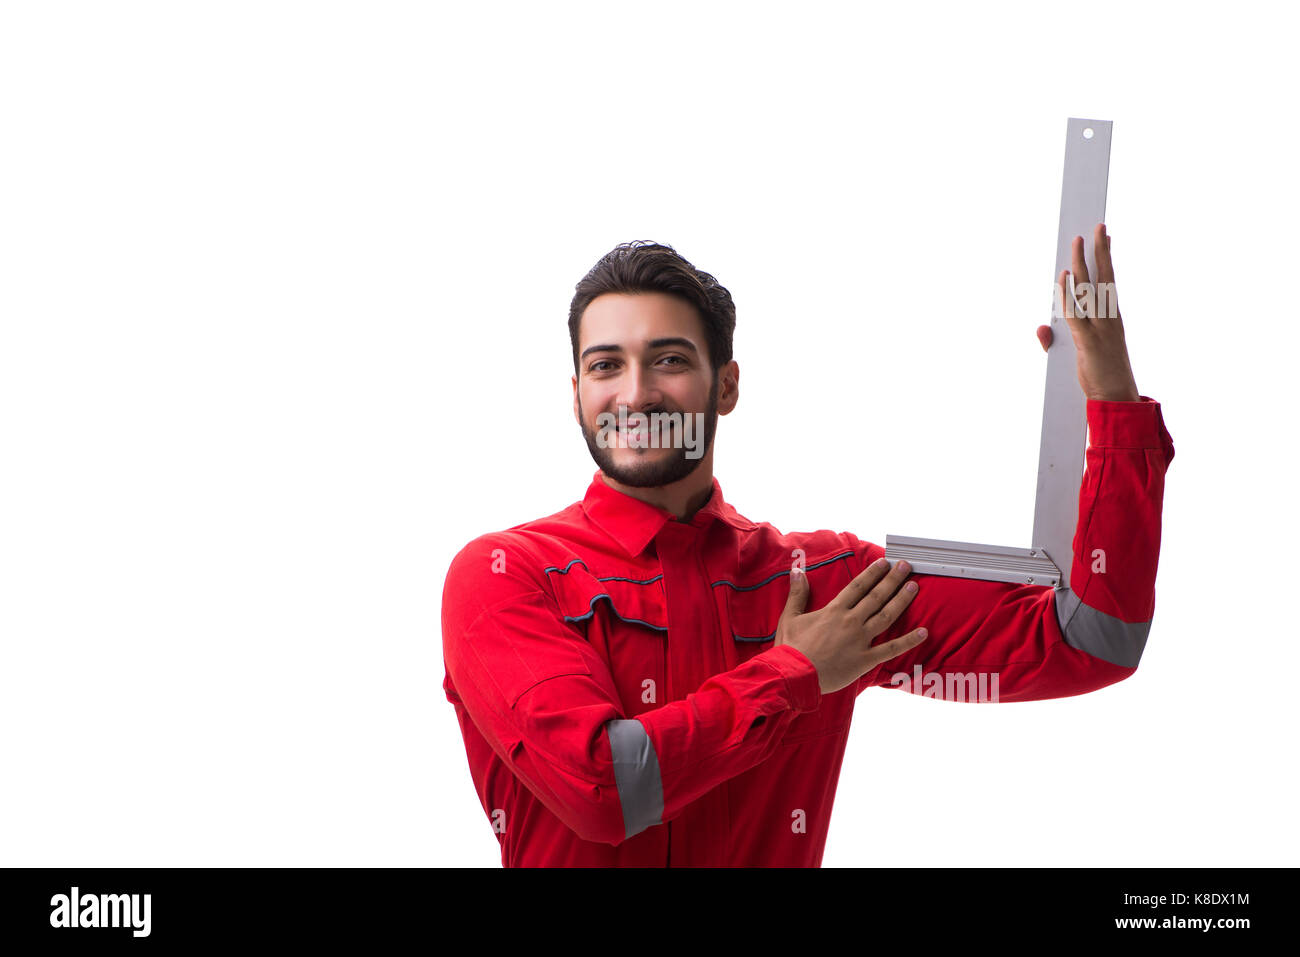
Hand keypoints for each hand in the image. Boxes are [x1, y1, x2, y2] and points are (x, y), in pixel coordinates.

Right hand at [774, 557, 928, 694]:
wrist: (794, 676)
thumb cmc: (790, 648)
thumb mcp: (790, 617)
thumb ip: (797, 593)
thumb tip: (797, 571)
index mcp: (834, 610)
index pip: (858, 586)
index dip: (873, 573)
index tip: (885, 563)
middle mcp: (850, 621)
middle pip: (876, 596)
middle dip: (892, 580)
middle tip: (905, 566)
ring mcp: (860, 640)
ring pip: (886, 616)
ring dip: (902, 601)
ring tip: (913, 587)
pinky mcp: (864, 660)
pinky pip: (891, 649)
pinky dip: (908, 641)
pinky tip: (923, 632)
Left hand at [1035, 223, 1140, 401]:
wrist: (1115, 398)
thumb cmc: (1101, 375)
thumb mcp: (1080, 353)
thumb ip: (1057, 338)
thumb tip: (1040, 327)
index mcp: (1112, 318)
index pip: (1110, 281)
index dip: (1106, 257)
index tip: (1105, 236)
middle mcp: (1109, 318)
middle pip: (1103, 277)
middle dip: (1099, 250)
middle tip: (1097, 227)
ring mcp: (1100, 328)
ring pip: (1089, 289)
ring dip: (1081, 264)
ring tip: (1077, 242)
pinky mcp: (1087, 341)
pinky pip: (1075, 312)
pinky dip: (1068, 294)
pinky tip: (1064, 277)